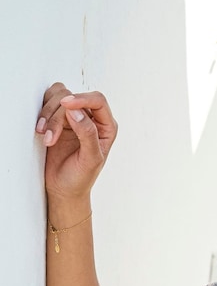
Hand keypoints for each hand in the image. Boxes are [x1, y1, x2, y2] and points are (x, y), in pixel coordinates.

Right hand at [36, 84, 117, 203]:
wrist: (63, 188)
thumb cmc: (81, 177)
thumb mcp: (90, 159)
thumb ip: (87, 134)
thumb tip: (76, 111)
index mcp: (106, 127)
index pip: (98, 101)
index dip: (82, 99)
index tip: (66, 105)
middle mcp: (91, 119)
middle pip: (74, 99)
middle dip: (58, 116)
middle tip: (50, 138)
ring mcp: (73, 118)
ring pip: (59, 98)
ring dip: (48, 115)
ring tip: (46, 138)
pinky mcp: (58, 120)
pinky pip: (48, 103)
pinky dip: (42, 114)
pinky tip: (42, 131)